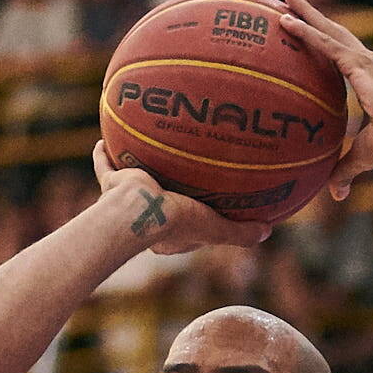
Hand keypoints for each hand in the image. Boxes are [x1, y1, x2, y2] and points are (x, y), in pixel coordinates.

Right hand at [90, 143, 269, 257]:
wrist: (139, 211)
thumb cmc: (177, 222)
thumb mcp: (216, 229)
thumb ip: (240, 233)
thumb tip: (269, 231)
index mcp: (168, 232)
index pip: (185, 225)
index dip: (197, 217)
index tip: (206, 205)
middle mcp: (146, 215)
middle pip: (158, 200)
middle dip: (165, 191)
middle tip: (175, 177)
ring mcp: (127, 199)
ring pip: (131, 182)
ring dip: (135, 170)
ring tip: (142, 153)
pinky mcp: (114, 182)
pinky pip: (106, 165)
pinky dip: (103, 154)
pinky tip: (103, 140)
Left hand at [276, 0, 372, 200]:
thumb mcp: (360, 157)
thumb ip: (343, 171)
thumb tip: (333, 195)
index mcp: (367, 76)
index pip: (340, 50)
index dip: (322, 35)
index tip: (305, 22)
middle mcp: (366, 62)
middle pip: (333, 29)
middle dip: (311, 11)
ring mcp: (363, 61)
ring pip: (328, 30)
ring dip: (305, 12)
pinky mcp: (359, 66)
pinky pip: (327, 46)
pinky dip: (307, 33)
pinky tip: (287, 22)